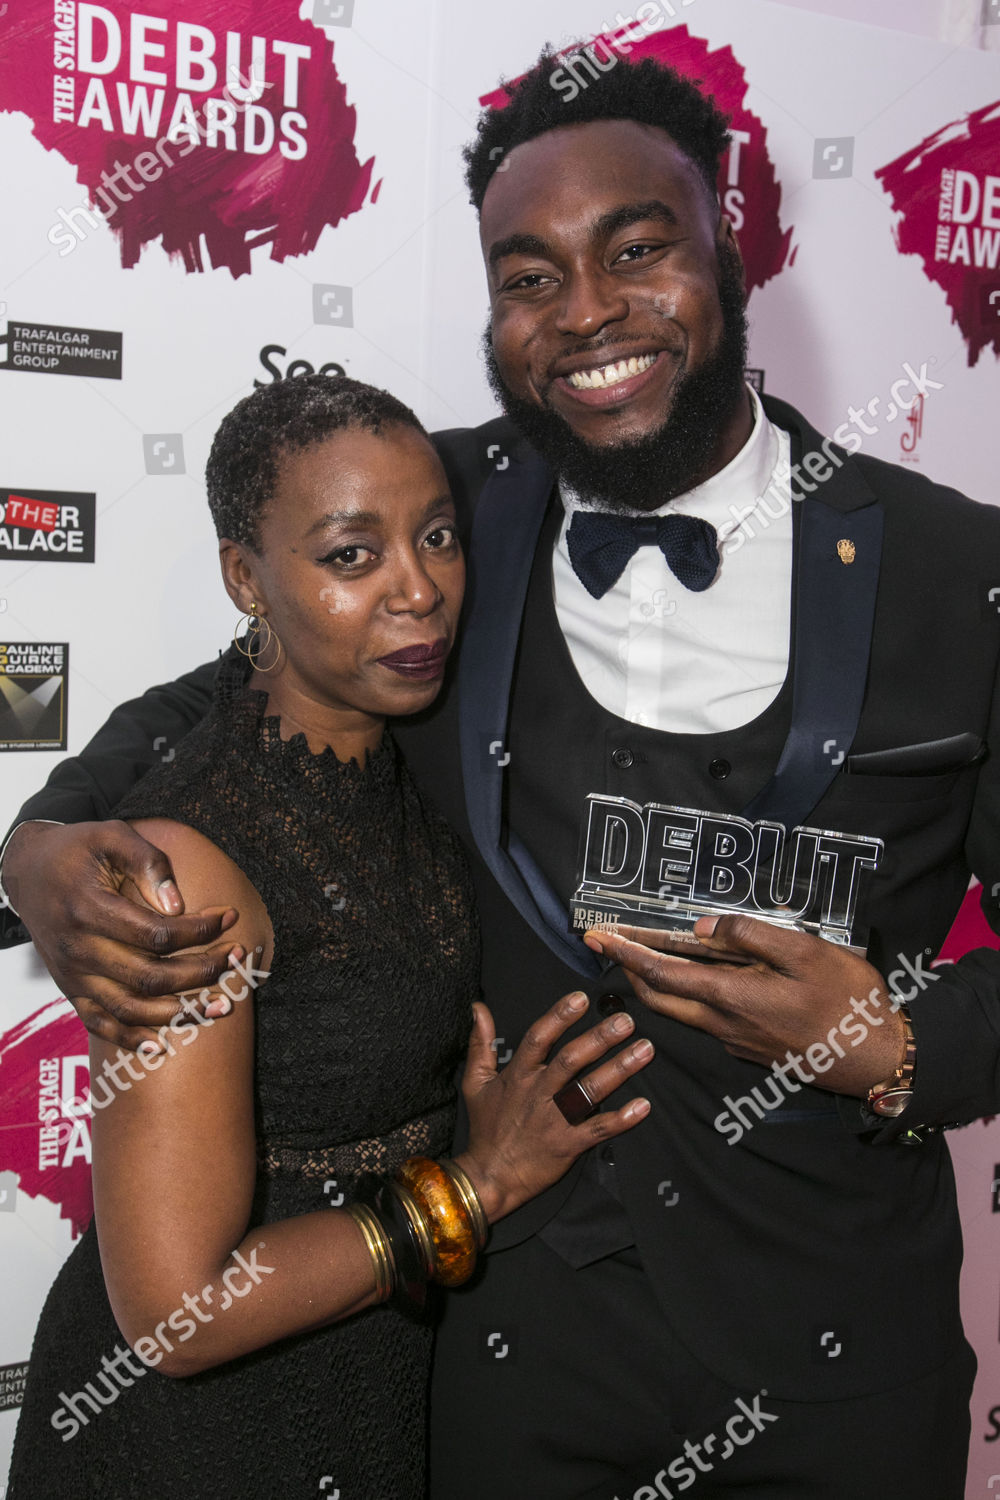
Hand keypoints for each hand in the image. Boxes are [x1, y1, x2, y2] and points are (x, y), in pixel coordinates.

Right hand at [3, 821, 241, 1050]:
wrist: (28, 871)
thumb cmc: (77, 850)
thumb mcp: (112, 835)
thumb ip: (148, 863)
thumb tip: (178, 905)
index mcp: (89, 909)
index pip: (157, 934)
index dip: (200, 931)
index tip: (230, 917)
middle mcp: (80, 948)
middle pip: (150, 977)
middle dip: (202, 973)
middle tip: (237, 958)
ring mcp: (73, 975)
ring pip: (131, 1009)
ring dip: (180, 1014)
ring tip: (222, 1006)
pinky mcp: (71, 989)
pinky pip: (99, 1024)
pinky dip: (129, 1039)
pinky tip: (161, 1045)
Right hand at [454, 992, 652, 1223]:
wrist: (490, 1177)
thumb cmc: (486, 1128)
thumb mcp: (475, 1082)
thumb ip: (480, 1043)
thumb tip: (479, 1008)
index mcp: (518, 1075)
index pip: (540, 1038)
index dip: (560, 1016)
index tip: (582, 999)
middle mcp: (539, 1093)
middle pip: (572, 1060)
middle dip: (601, 1038)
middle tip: (626, 1021)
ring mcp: (556, 1120)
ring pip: (590, 1090)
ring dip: (619, 1069)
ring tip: (644, 1051)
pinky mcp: (569, 1145)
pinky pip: (599, 1130)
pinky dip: (622, 1119)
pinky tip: (643, 1106)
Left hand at [586, 916, 904, 1098]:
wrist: (878, 1058)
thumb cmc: (848, 1001)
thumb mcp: (805, 951)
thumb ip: (750, 935)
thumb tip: (701, 929)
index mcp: (731, 998)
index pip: (660, 974)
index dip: (624, 953)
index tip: (595, 937)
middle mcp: (723, 1025)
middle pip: (658, 999)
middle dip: (629, 969)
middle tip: (611, 942)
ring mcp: (736, 1041)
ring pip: (681, 1011)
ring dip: (658, 983)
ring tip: (648, 952)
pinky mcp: (751, 1048)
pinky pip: (707, 1019)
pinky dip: (689, 995)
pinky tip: (703, 975)